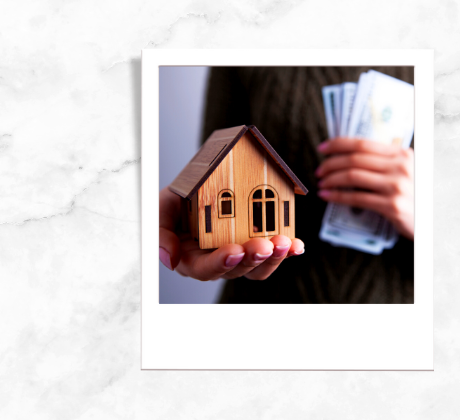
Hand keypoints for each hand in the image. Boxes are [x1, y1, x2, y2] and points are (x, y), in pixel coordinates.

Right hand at [159, 187, 304, 280]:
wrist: (197, 189)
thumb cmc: (177, 202)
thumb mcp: (161, 209)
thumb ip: (162, 233)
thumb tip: (170, 258)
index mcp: (191, 258)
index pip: (206, 269)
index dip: (221, 262)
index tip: (234, 251)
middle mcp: (218, 262)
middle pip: (237, 269)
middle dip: (253, 257)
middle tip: (265, 244)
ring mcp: (240, 256)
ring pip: (259, 267)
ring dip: (274, 257)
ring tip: (284, 242)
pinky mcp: (258, 246)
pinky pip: (274, 254)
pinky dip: (288, 251)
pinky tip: (298, 245)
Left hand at [315, 138, 414, 240]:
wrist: (434, 220)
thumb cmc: (416, 195)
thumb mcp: (407, 171)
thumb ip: (386, 162)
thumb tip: (352, 156)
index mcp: (401, 154)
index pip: (362, 143)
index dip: (338, 144)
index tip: (323, 148)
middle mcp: (400, 167)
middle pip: (354, 160)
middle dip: (331, 164)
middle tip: (319, 170)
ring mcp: (396, 186)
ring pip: (353, 177)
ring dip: (332, 179)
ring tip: (322, 184)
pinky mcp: (392, 206)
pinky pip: (357, 198)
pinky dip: (338, 196)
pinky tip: (328, 196)